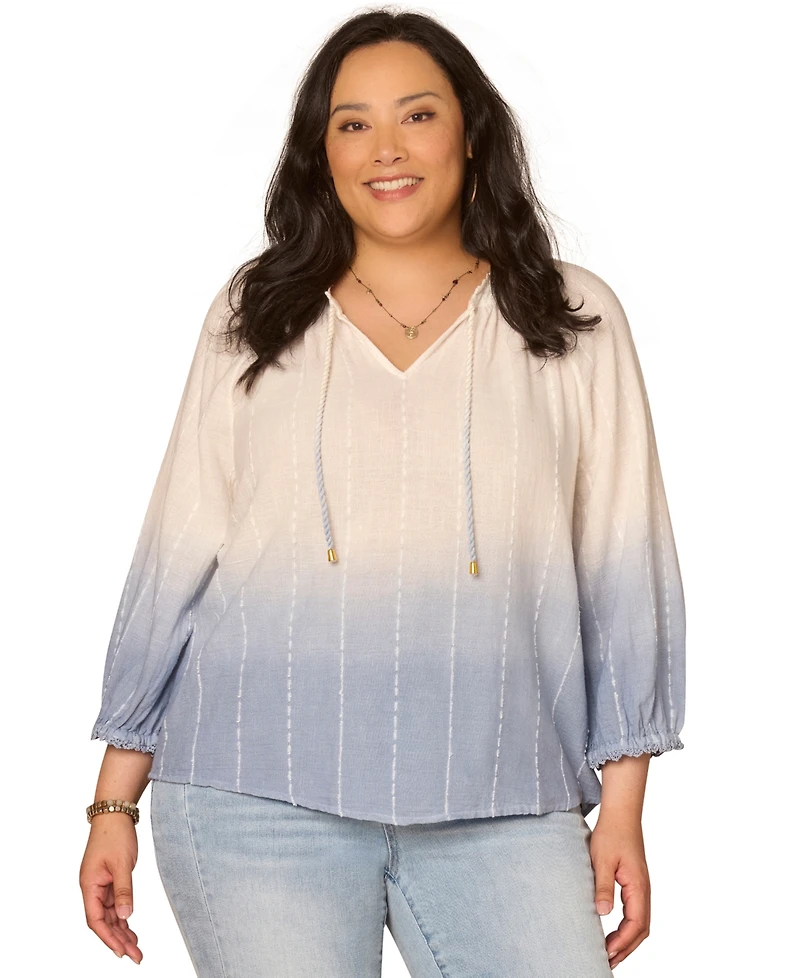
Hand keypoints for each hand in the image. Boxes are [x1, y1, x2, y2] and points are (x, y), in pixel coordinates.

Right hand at [79, 814, 142, 963]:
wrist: (115, 813)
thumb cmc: (115, 835)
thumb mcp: (121, 863)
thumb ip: (124, 890)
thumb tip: (125, 915)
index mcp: (89, 885)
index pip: (95, 920)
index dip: (107, 937)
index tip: (121, 951)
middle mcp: (92, 887)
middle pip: (102, 921)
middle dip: (118, 939)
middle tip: (135, 956)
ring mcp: (100, 884)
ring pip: (109, 915)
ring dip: (121, 931)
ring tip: (135, 948)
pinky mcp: (109, 879)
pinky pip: (114, 904)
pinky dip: (122, 916)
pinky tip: (130, 928)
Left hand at [590, 813, 650, 969]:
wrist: (621, 815)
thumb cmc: (611, 834)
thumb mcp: (602, 860)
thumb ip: (603, 887)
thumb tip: (603, 913)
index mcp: (638, 886)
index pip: (635, 924)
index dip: (622, 942)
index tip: (607, 953)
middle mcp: (644, 890)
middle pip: (641, 929)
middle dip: (626, 948)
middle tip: (607, 961)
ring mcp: (641, 888)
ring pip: (640, 923)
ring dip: (627, 940)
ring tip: (610, 953)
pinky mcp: (635, 884)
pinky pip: (635, 913)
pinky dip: (627, 928)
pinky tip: (614, 932)